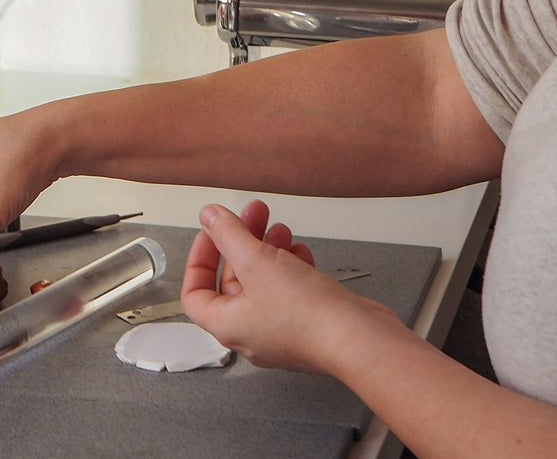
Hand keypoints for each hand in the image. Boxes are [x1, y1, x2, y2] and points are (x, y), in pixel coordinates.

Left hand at [180, 200, 391, 372]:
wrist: (360, 340)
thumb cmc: (308, 316)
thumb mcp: (256, 261)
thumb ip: (228, 235)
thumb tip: (209, 217)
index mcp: (228, 325)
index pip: (195, 294)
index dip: (199, 260)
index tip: (211, 234)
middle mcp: (252, 332)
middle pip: (233, 281)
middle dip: (242, 243)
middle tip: (253, 215)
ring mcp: (282, 331)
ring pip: (265, 283)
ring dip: (269, 251)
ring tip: (279, 229)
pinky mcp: (309, 325)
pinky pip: (291, 291)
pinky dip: (292, 267)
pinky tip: (300, 252)